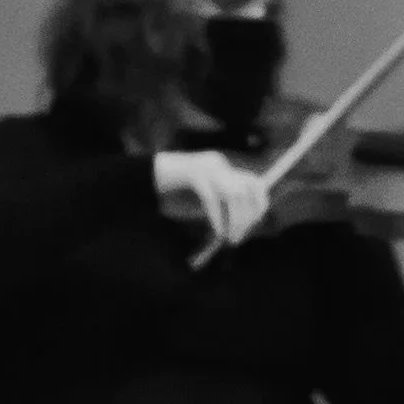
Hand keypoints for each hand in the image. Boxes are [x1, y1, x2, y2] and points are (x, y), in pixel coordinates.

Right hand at [153, 147, 273, 250]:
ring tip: (228, 238)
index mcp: (221, 166)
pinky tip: (218, 232)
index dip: (258, 205)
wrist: (145, 174)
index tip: (252, 226)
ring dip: (235, 220)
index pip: (255, 183)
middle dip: (245, 218)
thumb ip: (217, 207)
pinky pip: (211, 199)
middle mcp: (216, 165)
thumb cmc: (169, 189)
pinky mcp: (193, 175)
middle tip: (237, 239)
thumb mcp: (196, 196)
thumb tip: (237, 229)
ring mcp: (206, 168)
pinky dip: (217, 217)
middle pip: (245, 191)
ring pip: (232, 195)